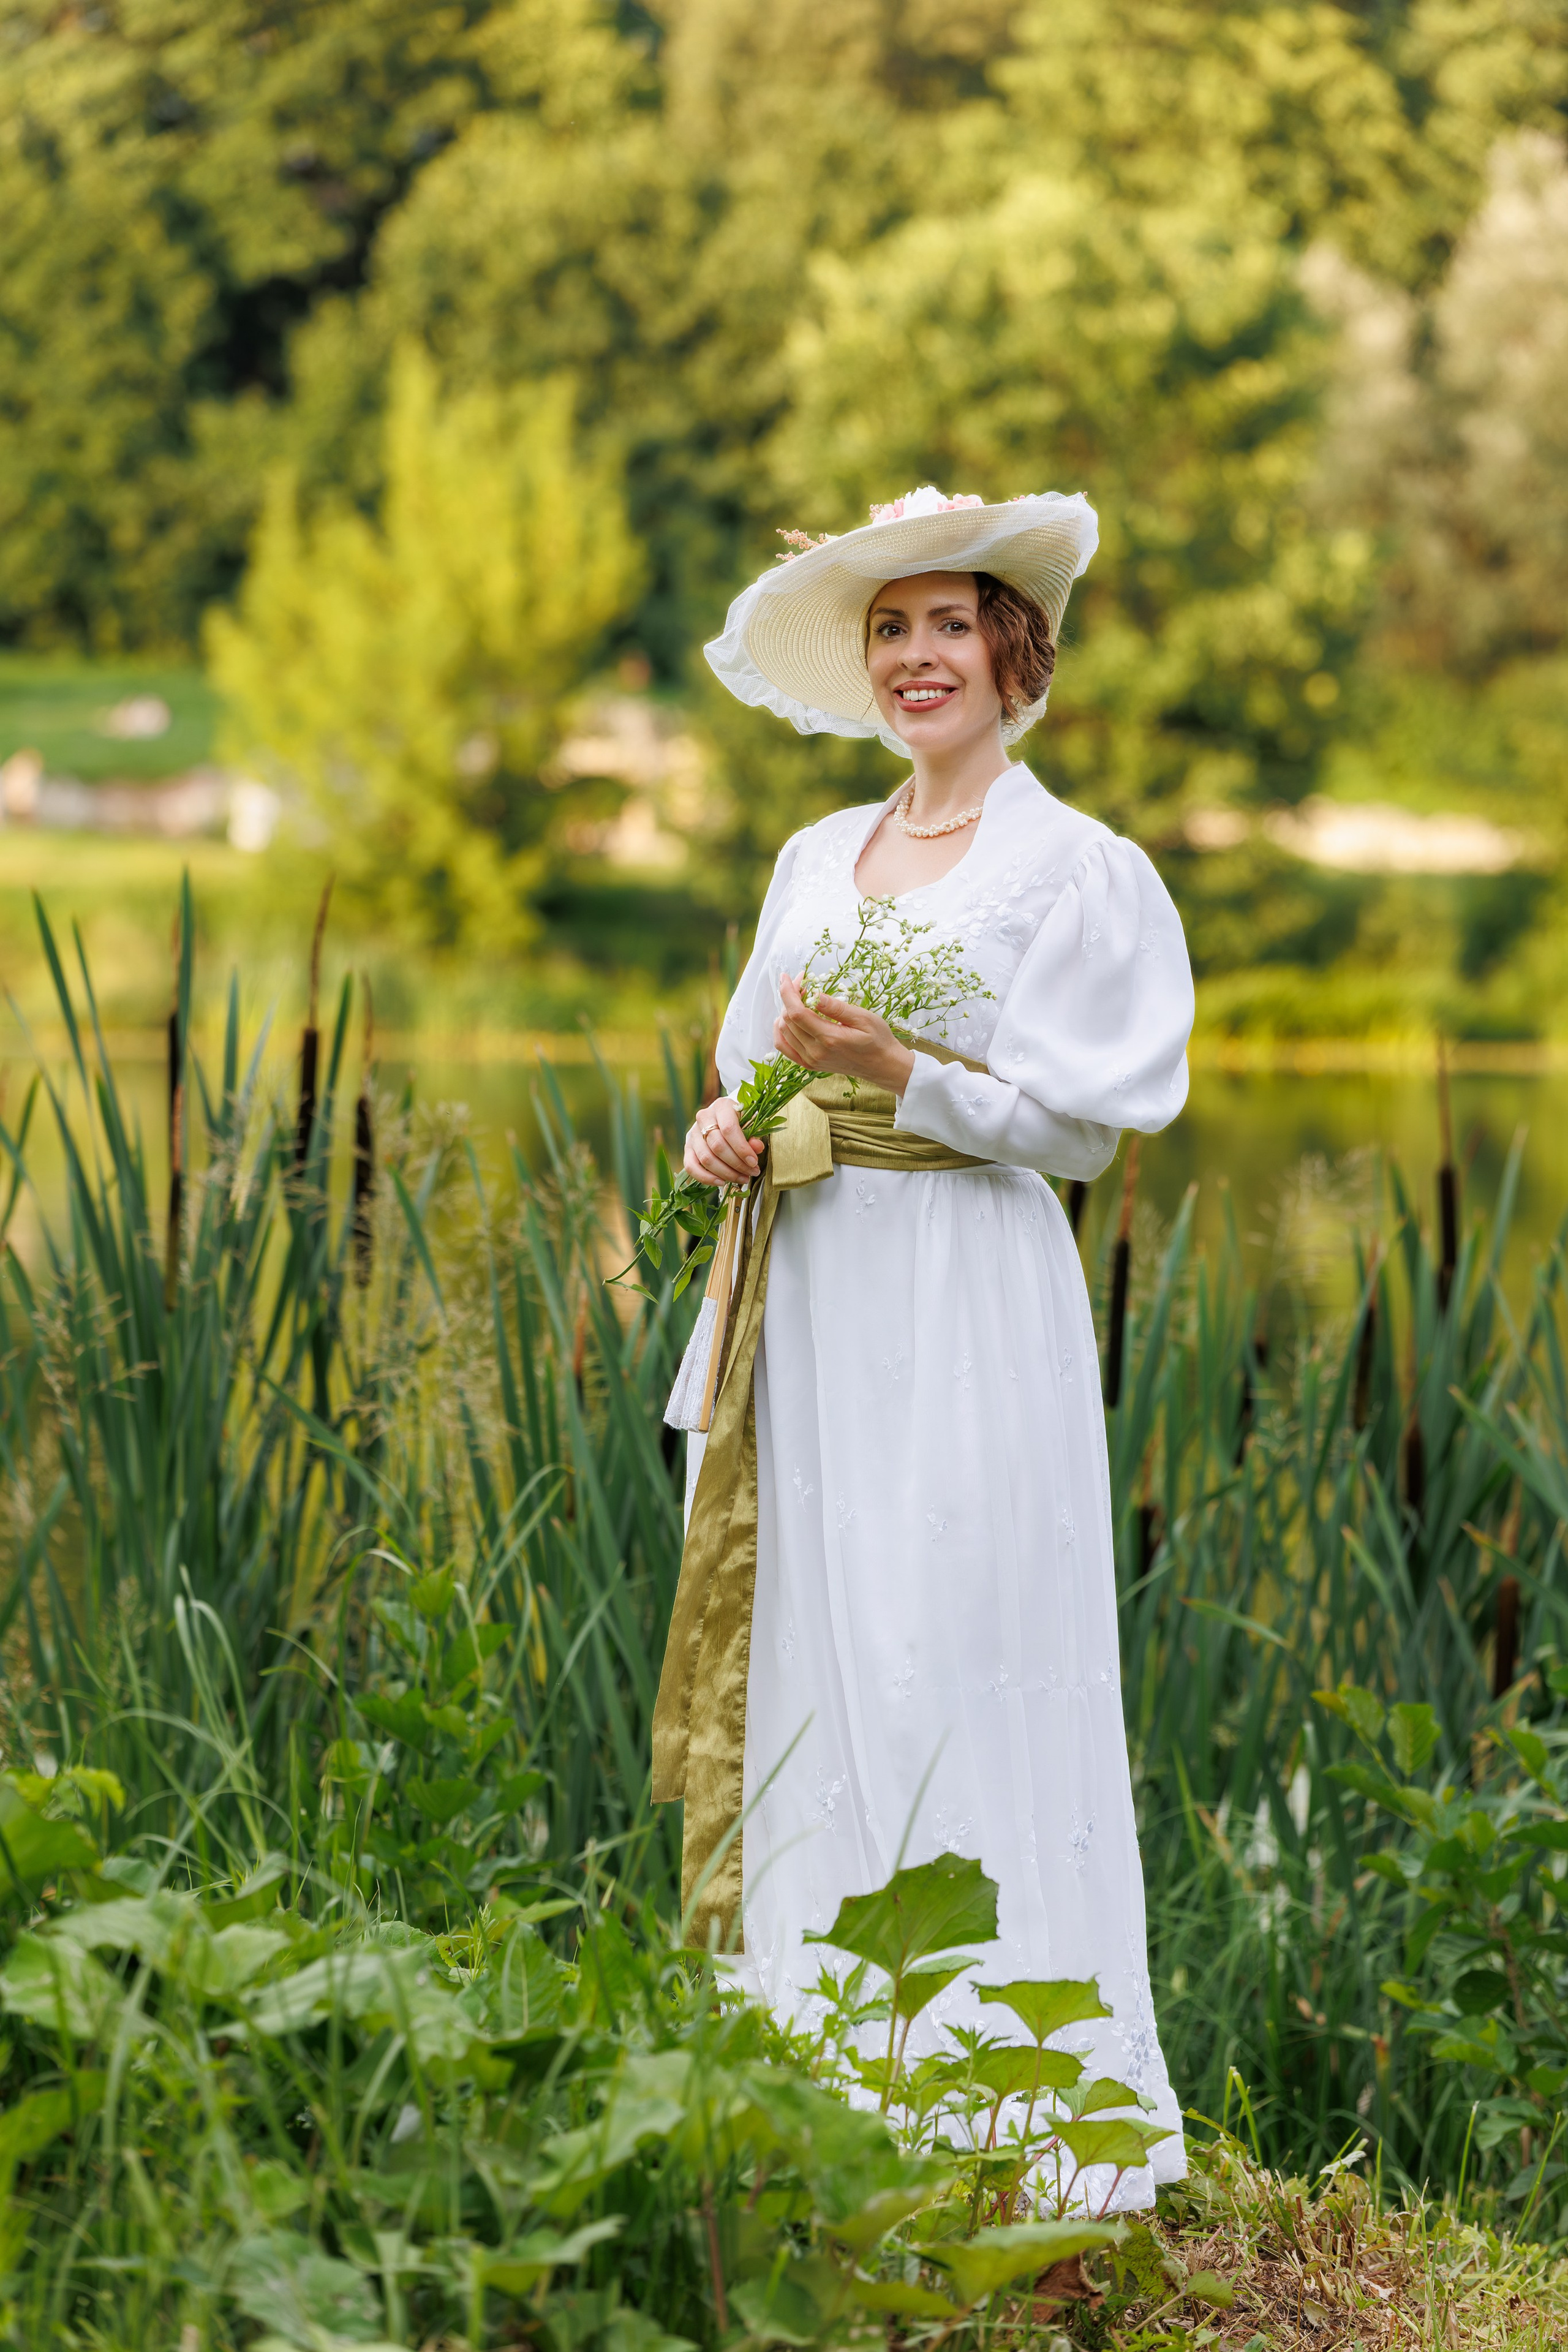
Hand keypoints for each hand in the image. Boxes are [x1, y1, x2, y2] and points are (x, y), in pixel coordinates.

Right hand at [683, 1096, 763, 1187]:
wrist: (724, 1118)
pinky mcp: (687, 1147)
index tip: (754, 1162)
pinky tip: (721, 1182)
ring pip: (706, 1158)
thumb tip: (756, 1148)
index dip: (742, 1148)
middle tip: (752, 1172)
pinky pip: (691, 1166)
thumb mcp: (750, 1123)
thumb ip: (754, 1135)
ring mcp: (693, 1133)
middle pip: (718, 1146)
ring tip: (742, 1178)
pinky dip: (706, 1178)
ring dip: (726, 1173)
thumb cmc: (740, 1121)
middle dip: (737, 1164)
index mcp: (721, 1106)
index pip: (729, 1129)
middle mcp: (703, 1117)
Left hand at [774, 973, 916, 1096]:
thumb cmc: (878, 1040)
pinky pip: (784, 1046)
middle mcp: (816, 1052)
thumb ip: (838, 1008)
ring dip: (786, 1011)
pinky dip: (781, 1030)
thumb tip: (816, 995)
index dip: (788, 993)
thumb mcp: (864, 1018)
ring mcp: (810, 1060)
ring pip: (783, 1031)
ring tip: (799, 998)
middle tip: (802, 984)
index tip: (787, 977)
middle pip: (788, 1020)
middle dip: (789, 997)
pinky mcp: (809, 1063)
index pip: (797, 1013)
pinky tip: (788, 1018)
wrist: (882, 1065)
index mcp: (830, 1039)